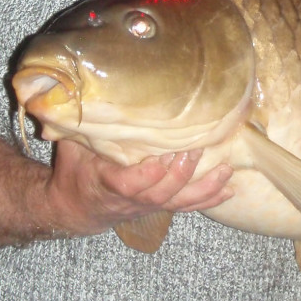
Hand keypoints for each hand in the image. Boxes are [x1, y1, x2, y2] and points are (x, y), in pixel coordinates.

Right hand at [44, 139, 233, 236]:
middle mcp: (132, 199)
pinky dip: (209, 199)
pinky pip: (187, 206)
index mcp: (108, 182)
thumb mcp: (72, 146)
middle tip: (199, 147)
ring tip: (226, 169)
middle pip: (161, 193)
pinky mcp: (160, 206)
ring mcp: (148, 205)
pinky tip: (229, 189)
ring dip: (204, 187)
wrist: (74, 206)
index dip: (147, 175)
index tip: (160, 159)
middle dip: (182, 172)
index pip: (128, 184)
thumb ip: (82, 126)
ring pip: (178, 202)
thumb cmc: (75, 170)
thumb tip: (80, 94)